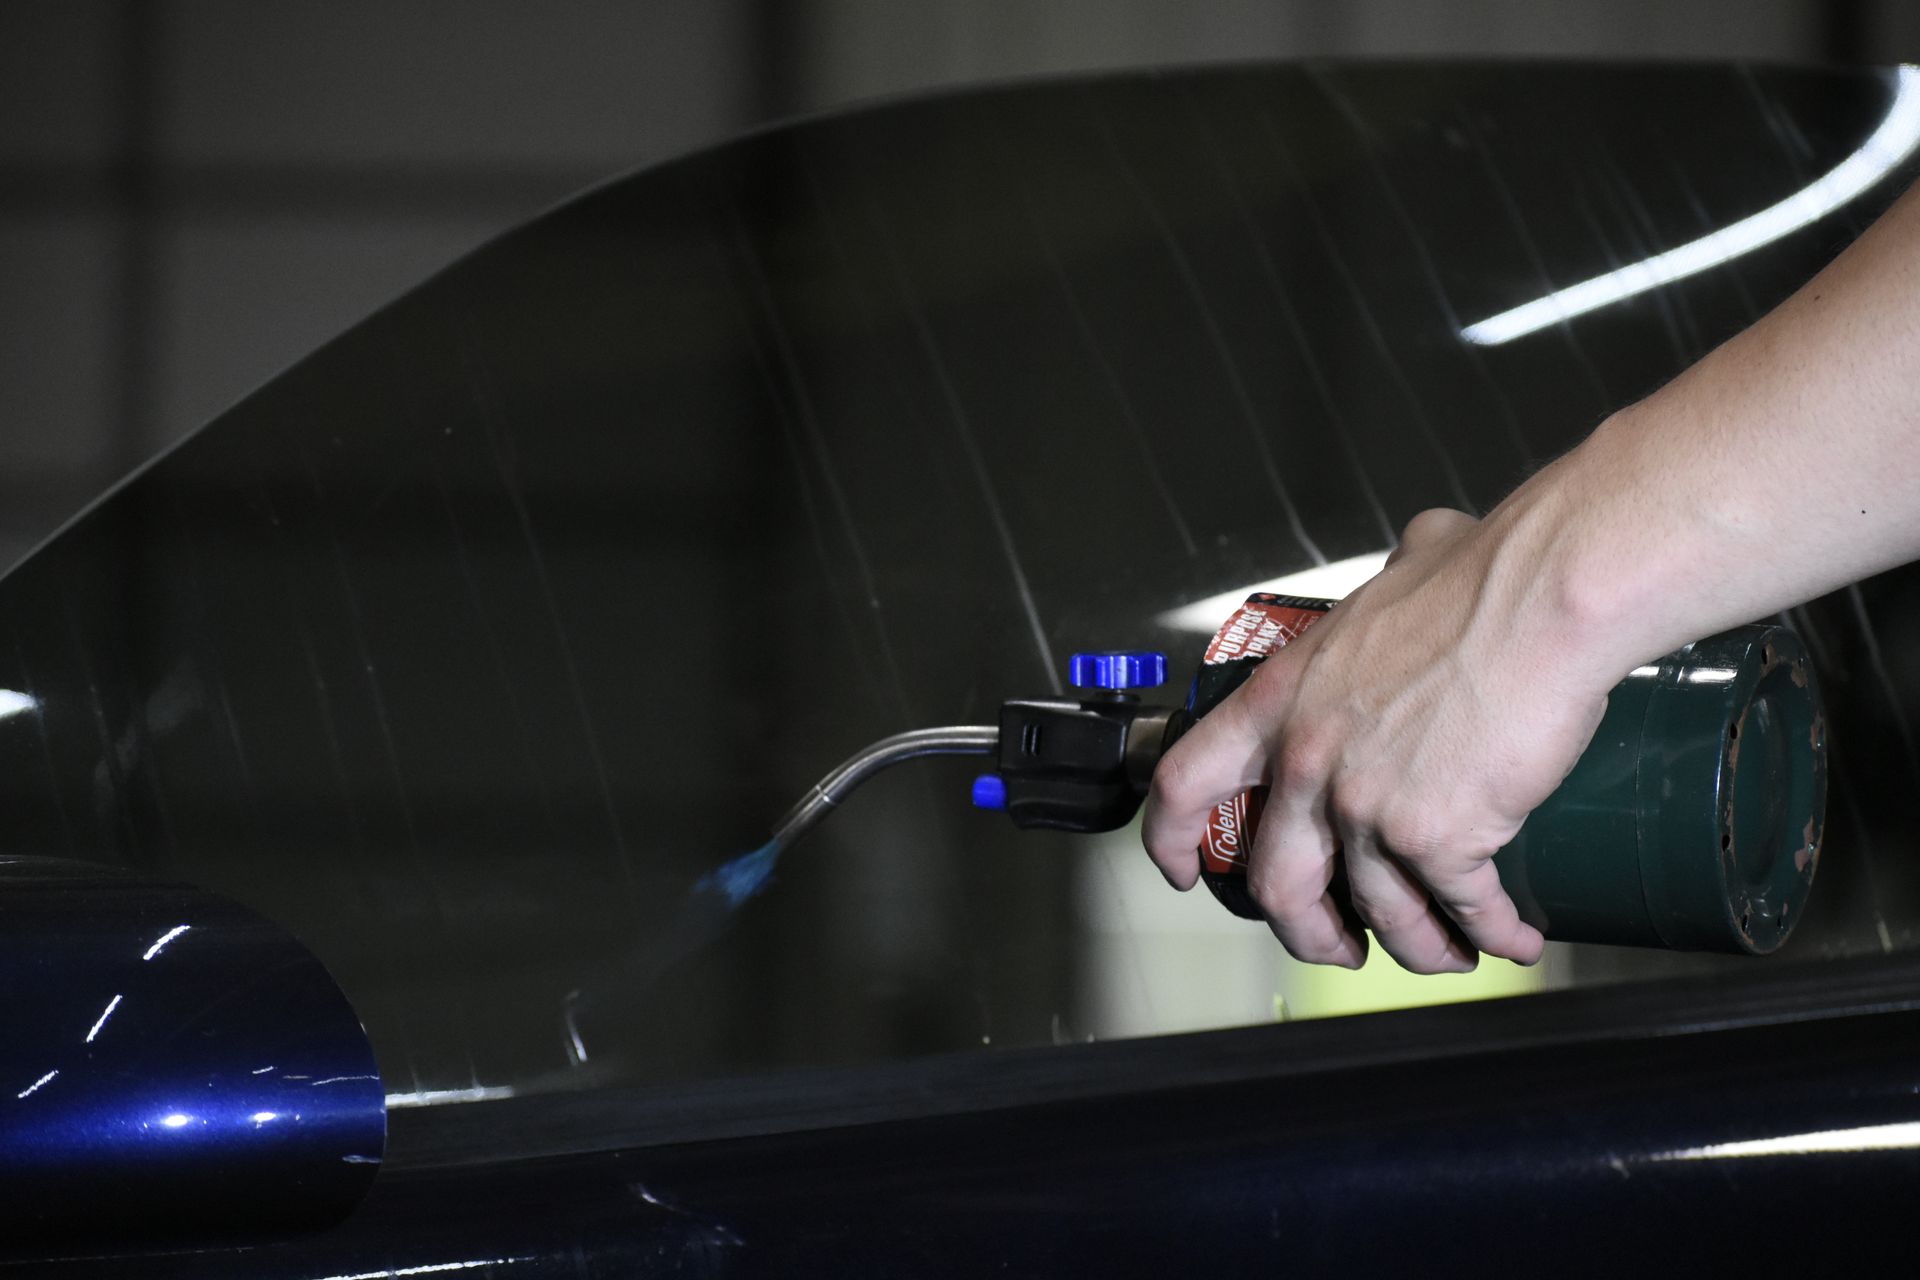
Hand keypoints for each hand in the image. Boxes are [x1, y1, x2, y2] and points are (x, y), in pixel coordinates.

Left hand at [1142, 507, 1612, 972]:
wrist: (1543, 598)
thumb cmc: (1484, 577)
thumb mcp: (1402, 568)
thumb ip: (1390, 592)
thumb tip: (1416, 568)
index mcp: (1281, 700)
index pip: (1186, 783)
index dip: (1173, 839)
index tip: (1184, 869)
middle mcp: (1310, 762)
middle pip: (1278, 883)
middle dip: (1309, 931)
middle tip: (1337, 945)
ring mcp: (1369, 807)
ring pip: (1379, 913)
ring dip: (1418, 948)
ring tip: (1446, 951)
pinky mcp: (1439, 838)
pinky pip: (1463, 910)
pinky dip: (1493, 935)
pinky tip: (1513, 937)